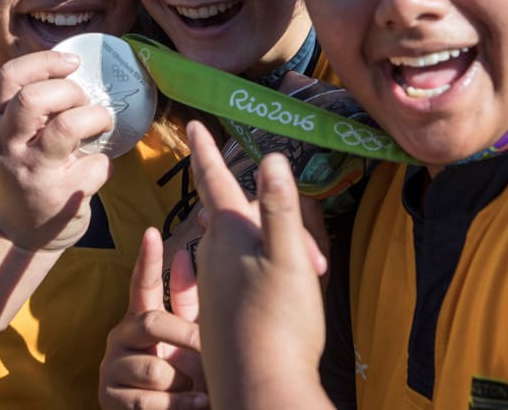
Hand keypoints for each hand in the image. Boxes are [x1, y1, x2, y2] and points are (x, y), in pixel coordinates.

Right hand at [0, 50, 114, 251]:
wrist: (17, 234)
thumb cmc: (25, 173)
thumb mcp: (12, 138)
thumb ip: (32, 109)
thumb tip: (77, 71)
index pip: (9, 77)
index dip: (45, 61)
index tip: (73, 63)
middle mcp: (8, 147)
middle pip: (33, 99)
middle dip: (70, 91)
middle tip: (84, 102)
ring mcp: (33, 173)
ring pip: (67, 127)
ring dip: (95, 117)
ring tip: (101, 123)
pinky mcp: (60, 197)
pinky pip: (96, 164)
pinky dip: (105, 164)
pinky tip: (94, 171)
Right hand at [99, 228, 206, 409]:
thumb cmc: (184, 376)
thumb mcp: (188, 341)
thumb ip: (186, 304)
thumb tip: (184, 255)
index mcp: (139, 317)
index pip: (142, 283)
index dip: (147, 259)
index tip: (152, 231)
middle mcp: (119, 336)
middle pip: (152, 322)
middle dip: (186, 337)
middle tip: (209, 351)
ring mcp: (110, 368)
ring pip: (154, 369)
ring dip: (183, 383)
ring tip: (194, 389)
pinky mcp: (107, 398)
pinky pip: (148, 400)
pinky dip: (179, 405)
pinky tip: (193, 403)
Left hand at [191, 121, 329, 406]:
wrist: (260, 389)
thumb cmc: (280, 323)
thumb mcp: (289, 258)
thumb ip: (280, 208)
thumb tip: (271, 158)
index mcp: (229, 234)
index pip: (214, 180)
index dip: (207, 149)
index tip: (193, 123)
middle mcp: (212, 255)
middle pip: (239, 220)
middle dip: (272, 224)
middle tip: (314, 259)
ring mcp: (211, 286)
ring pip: (242, 251)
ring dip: (273, 254)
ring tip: (306, 281)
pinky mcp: (217, 312)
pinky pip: (238, 278)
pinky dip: (264, 278)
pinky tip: (281, 302)